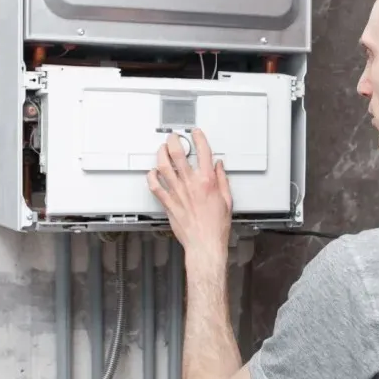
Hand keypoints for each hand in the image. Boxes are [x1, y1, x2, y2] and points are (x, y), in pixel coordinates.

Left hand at [147, 129, 232, 269]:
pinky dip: (151, 176)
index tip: (195, 134)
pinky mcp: (168, 203)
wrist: (205, 244)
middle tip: (174, 137)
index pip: (203, 152)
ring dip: (161, 154)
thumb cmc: (216, 227)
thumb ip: (222, 180)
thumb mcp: (227, 200)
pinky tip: (153, 172)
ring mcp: (177, 193)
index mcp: (207, 181)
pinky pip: (155, 186)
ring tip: (162, 149)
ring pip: (163, 166)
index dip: (198, 138)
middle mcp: (190, 184)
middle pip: (177, 154)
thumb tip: (219, 167)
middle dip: (174, 141)